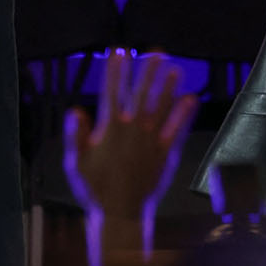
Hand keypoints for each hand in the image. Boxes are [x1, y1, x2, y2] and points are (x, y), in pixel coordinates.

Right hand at [65, 51, 198, 226]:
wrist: (121, 214)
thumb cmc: (95, 190)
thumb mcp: (76, 163)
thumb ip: (75, 136)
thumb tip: (74, 110)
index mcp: (110, 129)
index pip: (112, 92)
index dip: (115, 71)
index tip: (118, 51)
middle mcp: (133, 130)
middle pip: (141, 94)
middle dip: (147, 71)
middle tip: (155, 51)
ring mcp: (151, 141)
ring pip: (161, 107)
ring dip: (168, 87)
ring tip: (175, 68)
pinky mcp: (166, 154)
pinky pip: (177, 130)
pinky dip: (184, 114)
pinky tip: (191, 99)